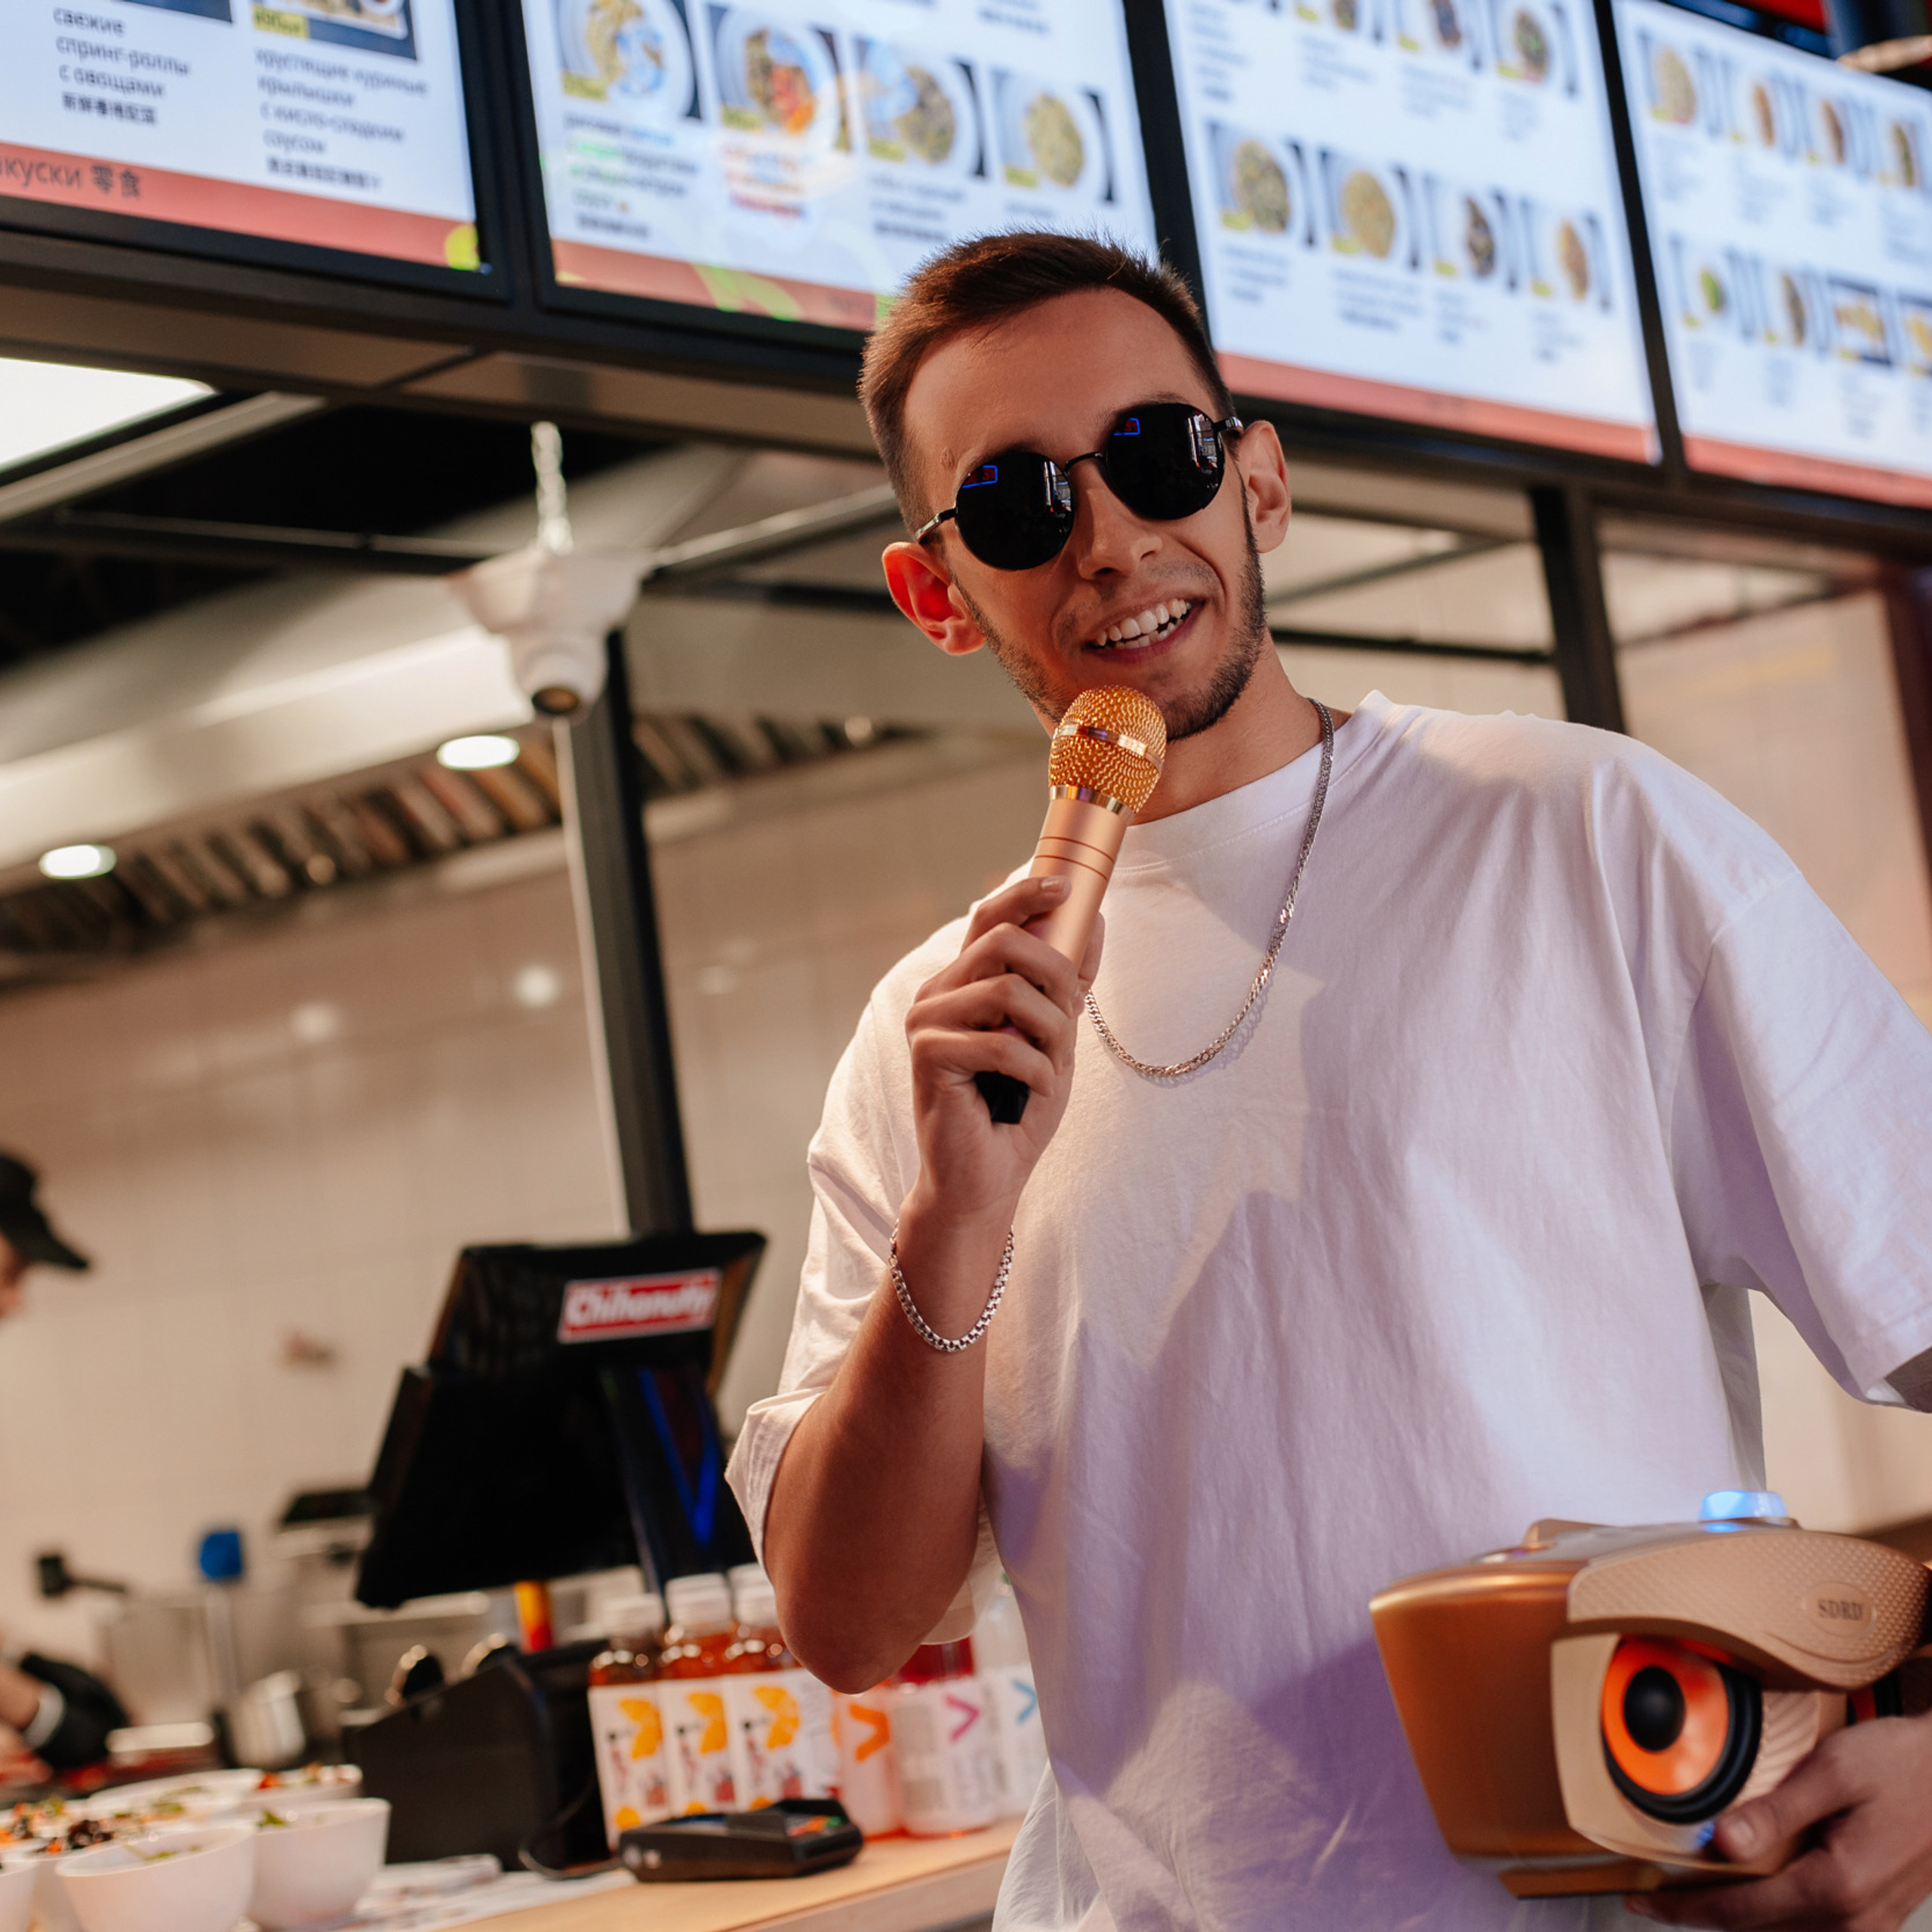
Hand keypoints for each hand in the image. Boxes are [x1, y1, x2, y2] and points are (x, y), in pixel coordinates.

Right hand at [902, 874, 1101, 1227]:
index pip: (988, 917)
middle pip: (1003, 941)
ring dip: (1048, 1030)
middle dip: (1055, 977)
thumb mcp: (1056, 1037)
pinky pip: (1000, 1042)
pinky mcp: (927, 1054)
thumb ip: (1067, 983)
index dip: (1025, 893)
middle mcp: (938, 992)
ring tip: (1051, 1065)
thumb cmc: (1018, 1108)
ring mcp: (926, 1020)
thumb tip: (1095, 919)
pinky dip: (1034, 1069)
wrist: (987, 1177)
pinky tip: (1035, 1090)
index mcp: (963, 981)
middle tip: (1069, 1024)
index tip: (1065, 887)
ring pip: (1005, 989)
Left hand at [1627, 1712, 1931, 1929]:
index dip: (1684, 1908)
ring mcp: (1870, 1925)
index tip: (1641, 1902)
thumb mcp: (1833, 1773)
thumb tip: (1721, 1841)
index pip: (1740, 1911)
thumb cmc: (1904, 1766)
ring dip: (1739, 1917)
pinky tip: (1752, 1891)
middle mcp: (1856, 1920)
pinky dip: (1775, 1916)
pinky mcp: (1878, 1917)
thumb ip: (1775, 1812)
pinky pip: (1814, 1930)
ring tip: (1693, 1891)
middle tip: (1656, 1896)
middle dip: (1704, 1914)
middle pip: (1759, 1930)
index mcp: (1837, 1887)